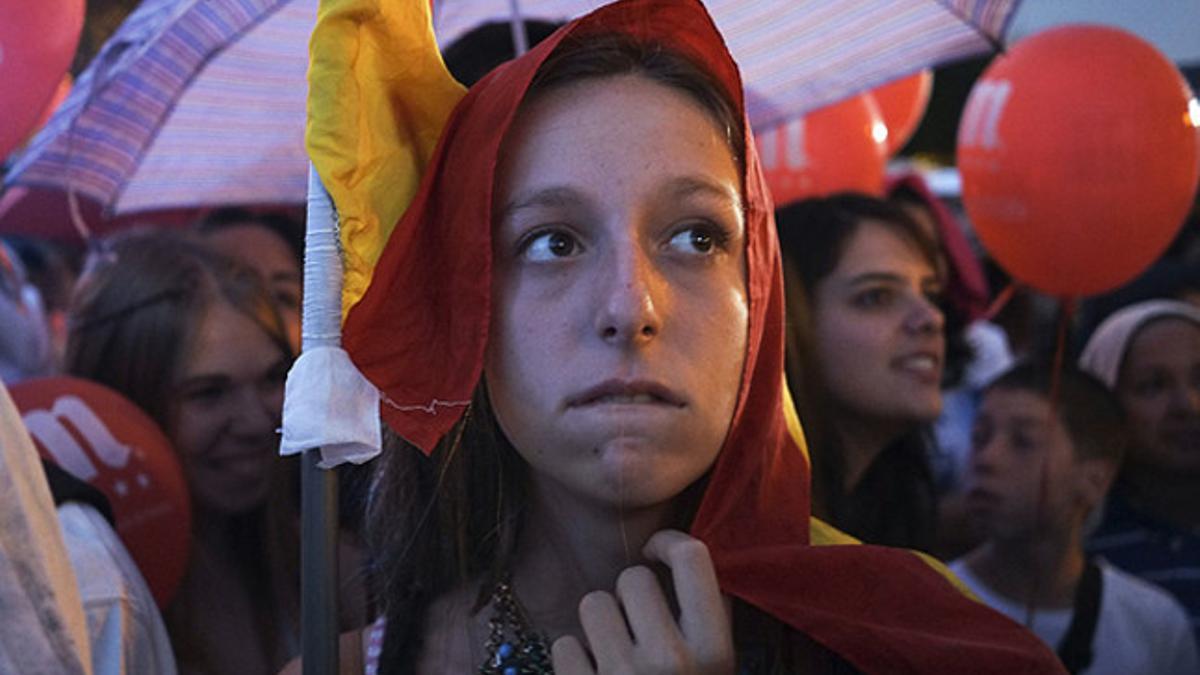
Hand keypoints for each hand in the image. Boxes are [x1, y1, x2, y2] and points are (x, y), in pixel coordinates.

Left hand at [551, 530, 733, 673]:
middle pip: (633, 577)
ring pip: (594, 603)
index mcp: (715, 650)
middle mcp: (671, 661)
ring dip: (600, 625)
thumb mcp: (718, 666)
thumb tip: (687, 548)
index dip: (668, 543)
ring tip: (614, 654)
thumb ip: (710, 615)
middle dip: (629, 598)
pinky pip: (564, 643)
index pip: (692, 557)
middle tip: (637, 631)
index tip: (654, 553)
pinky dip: (575, 659)